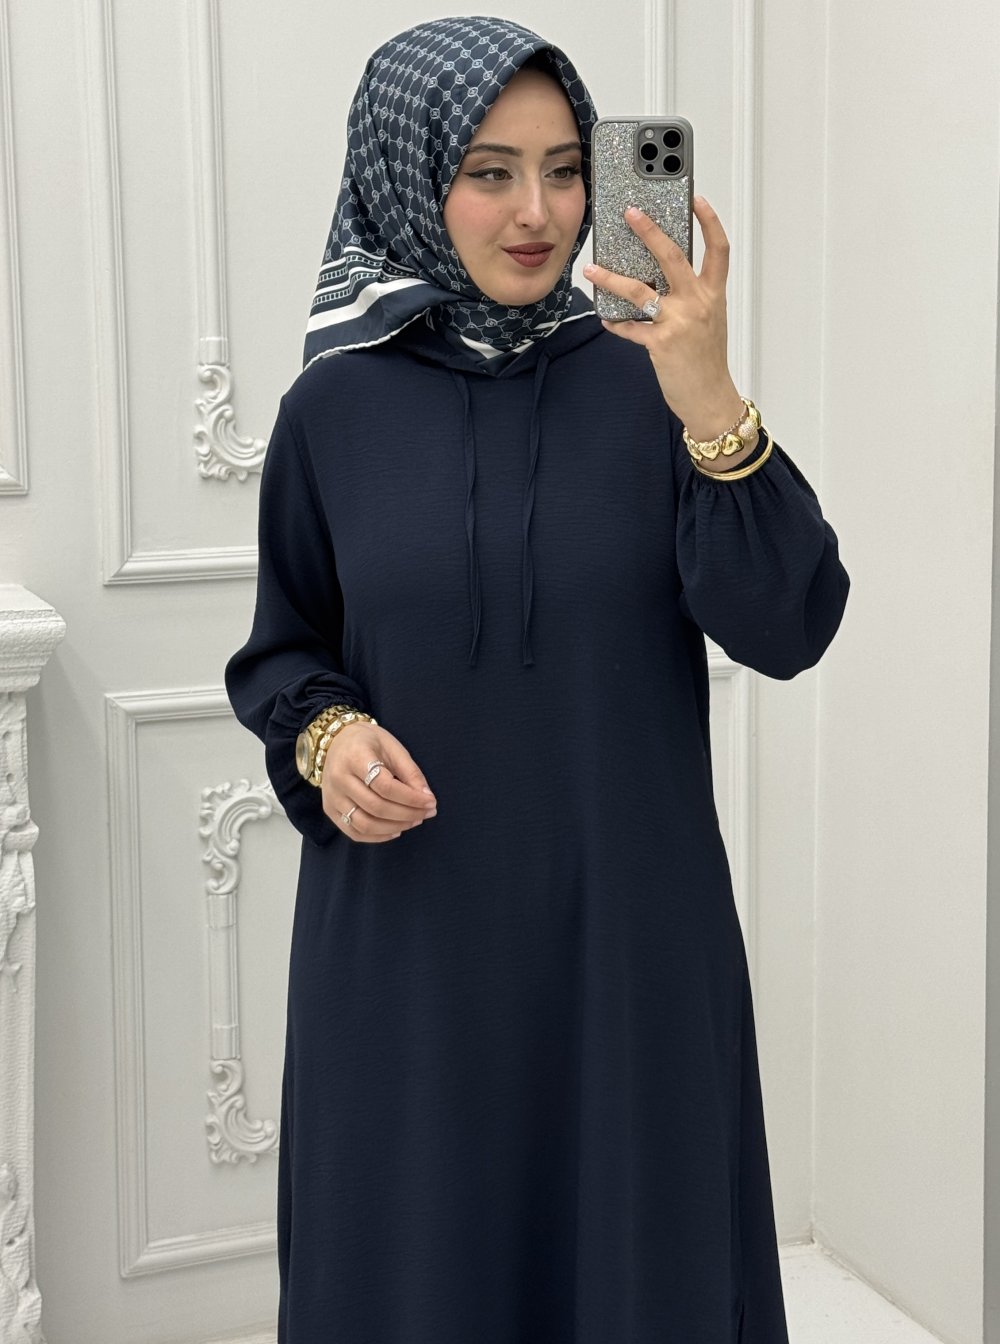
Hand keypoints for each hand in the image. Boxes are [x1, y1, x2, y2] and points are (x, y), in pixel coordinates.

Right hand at [321, 720, 437, 842]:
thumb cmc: (368, 742)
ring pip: (365, 824)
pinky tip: (395, 831)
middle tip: (427, 813)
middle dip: (407, 814)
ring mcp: (332, 797)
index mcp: (354, 757)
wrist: (337, 741)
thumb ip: (410, 772)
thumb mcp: (393, 747)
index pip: (385, 786)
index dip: (411, 798)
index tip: (430, 801)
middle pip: (376, 807)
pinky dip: (378, 837)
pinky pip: (354, 832)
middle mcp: (339, 779)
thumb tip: (427, 798)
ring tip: (414, 821)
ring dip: (394, 827)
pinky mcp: (330, 810)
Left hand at [583, 196, 744, 443]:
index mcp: (712, 295)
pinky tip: (606, 318)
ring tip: (592, 269)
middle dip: (650, 231)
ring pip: (640, 291)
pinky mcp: (661, 344)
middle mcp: (698, 303)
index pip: (718, 250)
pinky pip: (630, 328)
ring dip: (612, 278)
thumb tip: (659, 280)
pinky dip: (616, 323)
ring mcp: (679, 322)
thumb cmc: (707, 361)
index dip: (709, 221)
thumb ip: (690, 298)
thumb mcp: (708, 321)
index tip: (697, 199)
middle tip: (631, 213)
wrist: (710, 398)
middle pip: (673, 256)